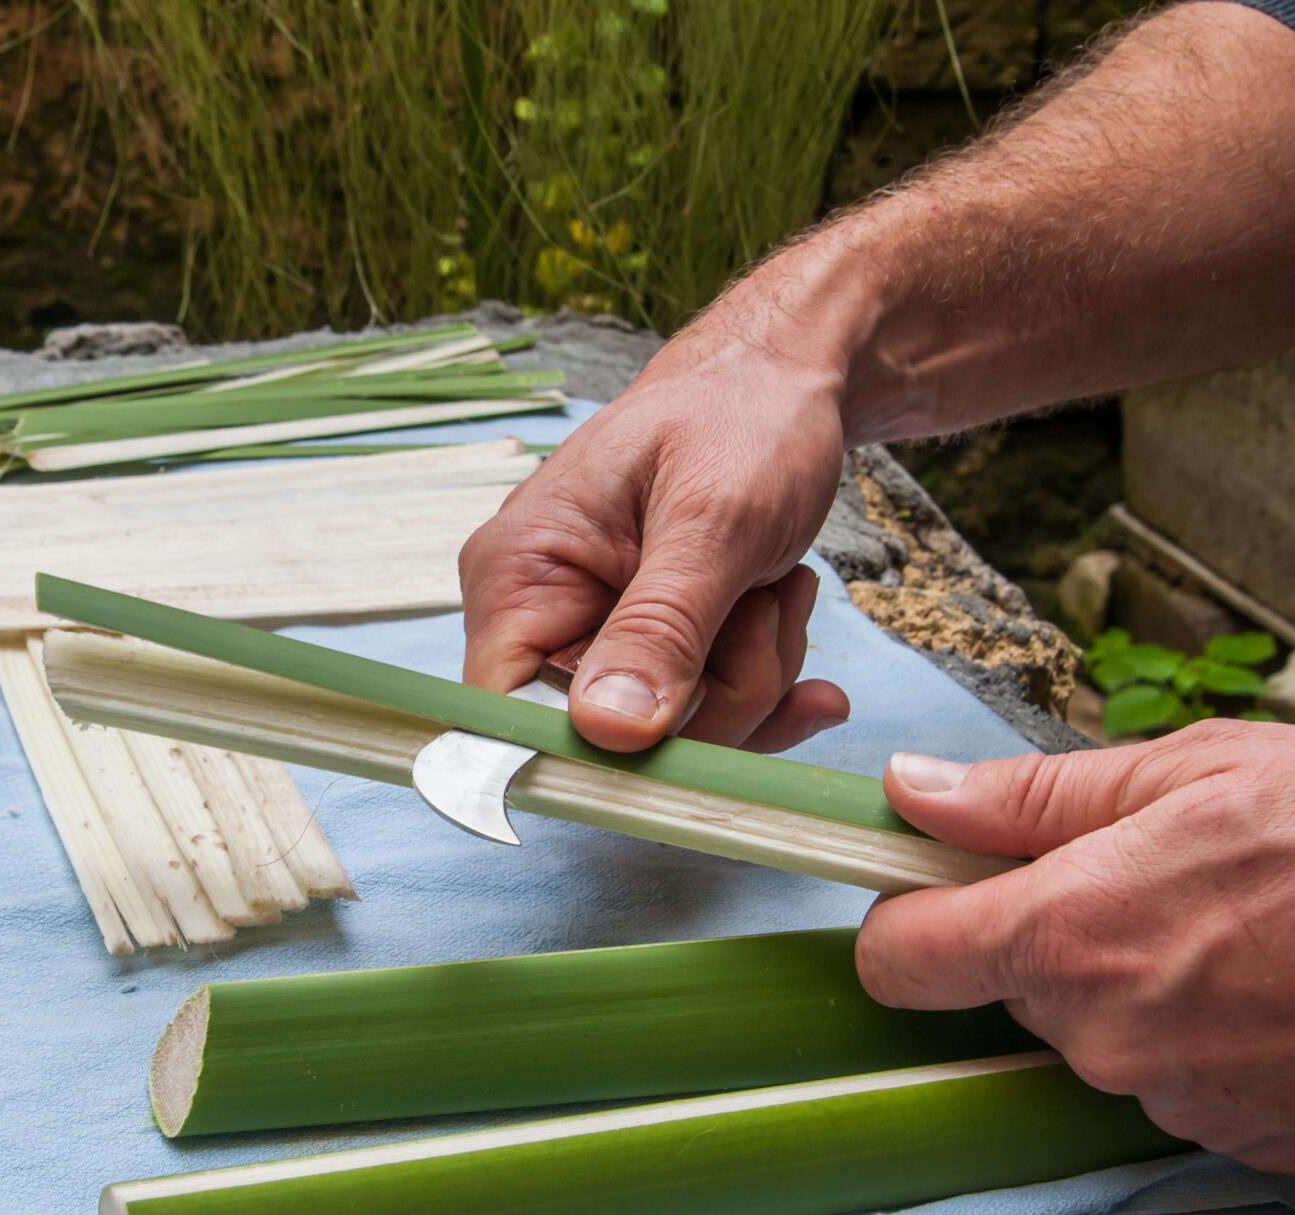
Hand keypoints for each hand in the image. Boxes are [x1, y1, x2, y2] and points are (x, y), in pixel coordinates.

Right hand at [459, 329, 851, 752]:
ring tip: (779, 591)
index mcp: (517, 575)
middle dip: (712, 698)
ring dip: (750, 679)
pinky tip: (790, 626)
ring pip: (666, 736)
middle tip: (766, 613)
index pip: (504, 714)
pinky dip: (759, 681)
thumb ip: (661, 627)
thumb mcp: (713, 521)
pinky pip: (696, 713)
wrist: (783, 381)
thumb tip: (608, 733)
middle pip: (603, 741)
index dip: (587, 754)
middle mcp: (537, 612)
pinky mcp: (642, 646)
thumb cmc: (741, 418)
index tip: (683, 742)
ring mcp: (590, 633)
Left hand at [857, 720, 1294, 1172]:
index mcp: (1067, 935)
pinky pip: (1176, 1079)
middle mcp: (1105, 1037)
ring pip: (1097, 1034)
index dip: (905, 916)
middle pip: (1008, 991)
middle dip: (1050, 934)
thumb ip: (1028, 798)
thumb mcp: (1188, 772)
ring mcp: (1176, 1098)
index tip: (931, 884)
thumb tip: (914, 792)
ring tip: (1234, 922)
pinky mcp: (1244, 1137)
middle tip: (1146, 876)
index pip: (899, 961)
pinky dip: (1203, 1033)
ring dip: (1135, 983)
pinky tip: (1274, 980)